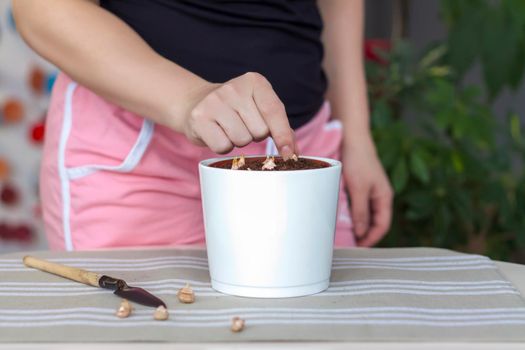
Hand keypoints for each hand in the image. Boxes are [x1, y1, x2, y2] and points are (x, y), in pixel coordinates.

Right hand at [181, 72, 296, 157]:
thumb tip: (294, 153)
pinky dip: (223, 147)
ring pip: (242, 141)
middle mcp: (234, 88)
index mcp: (255, 81)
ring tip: (229, 128)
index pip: (274, 111)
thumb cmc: (236, 109)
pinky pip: (223, 147)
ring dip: (239, 142)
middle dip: (255, 135)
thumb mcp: (260, 108)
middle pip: (259, 131)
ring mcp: (214, 101)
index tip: (289, 154)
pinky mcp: (199, 118)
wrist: (196, 101)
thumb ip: (281, 127)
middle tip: (243, 125)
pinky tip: (218, 133)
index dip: (283, 135)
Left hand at [343, 137, 392, 245]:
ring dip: (360, 226)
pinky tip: (345, 219)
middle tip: (351, 246)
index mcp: (384, 197)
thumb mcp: (358, 189)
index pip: (382, 225)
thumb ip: (360, 211)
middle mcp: (380, 196)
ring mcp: (371, 191)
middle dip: (366, 235)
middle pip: (376, 222)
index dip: (372, 239)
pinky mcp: (362, 186)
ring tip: (348, 237)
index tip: (359, 248)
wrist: (353, 138)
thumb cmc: (358, 161)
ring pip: (367, 214)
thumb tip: (361, 233)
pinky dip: (355, 215)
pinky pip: (361, 206)